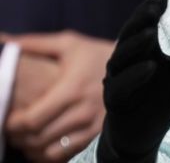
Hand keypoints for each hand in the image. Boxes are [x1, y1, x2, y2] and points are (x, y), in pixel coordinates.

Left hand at [3, 31, 113, 161]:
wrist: (134, 65)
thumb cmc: (95, 54)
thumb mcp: (68, 44)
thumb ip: (34, 44)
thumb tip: (4, 40)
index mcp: (71, 89)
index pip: (33, 120)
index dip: (14, 124)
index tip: (9, 119)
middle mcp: (83, 111)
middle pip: (39, 138)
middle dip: (20, 137)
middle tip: (14, 130)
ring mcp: (93, 125)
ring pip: (52, 151)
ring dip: (34, 148)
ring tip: (29, 137)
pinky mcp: (100, 134)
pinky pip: (68, 154)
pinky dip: (51, 154)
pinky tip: (47, 143)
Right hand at [97, 0, 169, 162]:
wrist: (144, 135)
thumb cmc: (162, 99)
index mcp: (143, 49)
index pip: (143, 23)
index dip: (151, 9)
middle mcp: (126, 61)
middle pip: (129, 34)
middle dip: (141, 19)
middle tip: (155, 7)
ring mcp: (117, 79)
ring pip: (121, 57)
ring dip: (136, 43)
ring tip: (152, 32)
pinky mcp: (114, 101)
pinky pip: (121, 86)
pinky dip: (135, 75)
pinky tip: (151, 66)